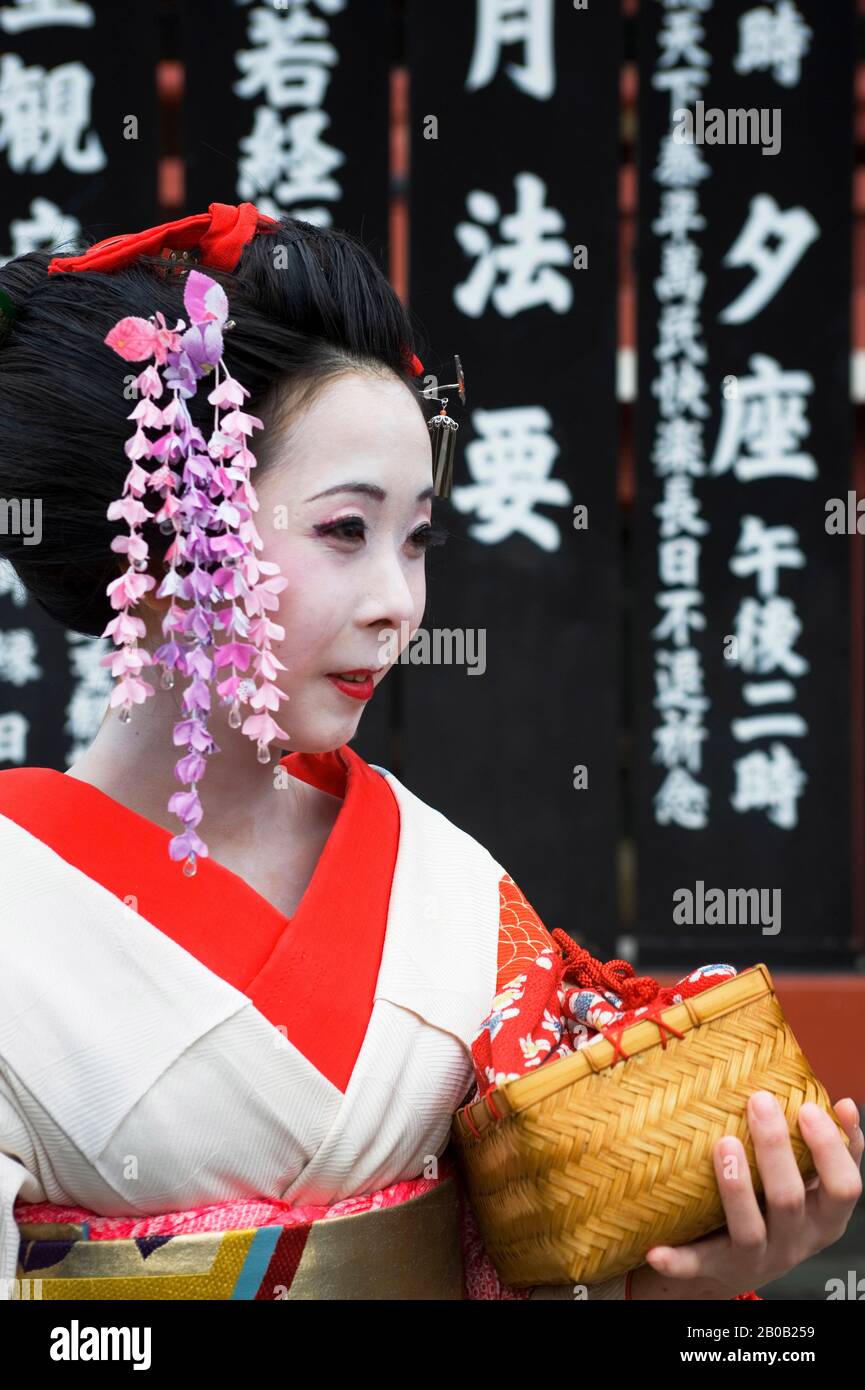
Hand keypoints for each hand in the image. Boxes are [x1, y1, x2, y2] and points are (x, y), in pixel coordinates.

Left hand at [643, 1093, 862, 1296]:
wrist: (735, 1265)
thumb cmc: (778, 1207)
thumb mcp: (813, 1185)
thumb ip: (835, 1148)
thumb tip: (847, 1104)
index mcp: (823, 1220)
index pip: (844, 1189)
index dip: (830, 1150)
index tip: (808, 1108)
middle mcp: (793, 1243)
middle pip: (790, 1201)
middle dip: (776, 1150)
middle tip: (759, 1101)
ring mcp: (755, 1260)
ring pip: (749, 1231)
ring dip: (736, 1188)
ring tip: (723, 1142)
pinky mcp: (715, 1270)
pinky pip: (696, 1267)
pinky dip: (678, 1261)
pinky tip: (656, 1251)